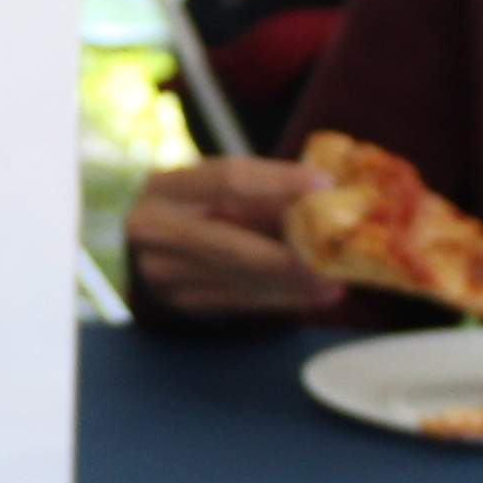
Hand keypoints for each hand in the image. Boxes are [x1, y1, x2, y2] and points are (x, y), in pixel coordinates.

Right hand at [127, 155, 344, 321]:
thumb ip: (262, 193)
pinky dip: (283, 298)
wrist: (146, 240)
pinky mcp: (182, 302)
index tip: (324, 183)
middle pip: (233, 246)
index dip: (278, 181)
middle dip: (289, 256)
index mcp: (164, 187)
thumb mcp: (219, 187)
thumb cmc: (196, 204)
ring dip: (294, 283)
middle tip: (334, 260)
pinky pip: (241, 302)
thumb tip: (325, 197)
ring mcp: (164, 273)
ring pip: (241, 281)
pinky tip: (315, 294)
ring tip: (336, 280)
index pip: (228, 180)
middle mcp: (154, 230)